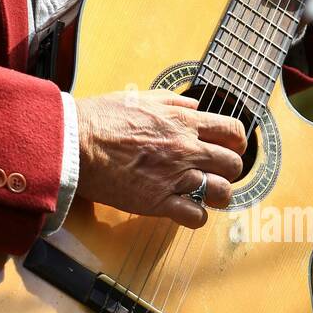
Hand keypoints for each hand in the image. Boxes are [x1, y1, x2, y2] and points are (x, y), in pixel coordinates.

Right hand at [74, 91, 245, 228]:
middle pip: (233, 164)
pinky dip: (197, 216)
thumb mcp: (142, 97)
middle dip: (230, 170)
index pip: (232, 131)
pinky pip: (195, 215)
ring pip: (222, 192)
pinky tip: (187, 210)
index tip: (231, 147)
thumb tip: (195, 105)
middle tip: (218, 172)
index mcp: (183, 122)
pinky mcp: (158, 202)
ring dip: (219, 194)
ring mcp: (174, 177)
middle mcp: (185, 149)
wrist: (75, 143)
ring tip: (208, 194)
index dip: (237, 142)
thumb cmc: (102, 119)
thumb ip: (174, 101)